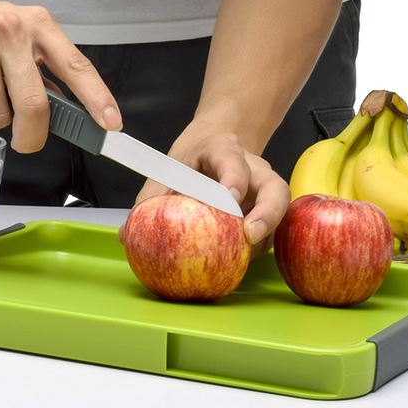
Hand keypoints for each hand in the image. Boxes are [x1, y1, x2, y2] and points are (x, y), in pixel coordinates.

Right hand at [0, 0, 121, 152]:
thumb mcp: (17, 36)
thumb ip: (42, 71)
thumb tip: (68, 112)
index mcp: (38, 26)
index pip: (77, 66)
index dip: (97, 98)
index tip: (112, 123)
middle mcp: (11, 31)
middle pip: (35, 106)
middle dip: (31, 136)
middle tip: (25, 141)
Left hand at [118, 132, 289, 262]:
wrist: (209, 157)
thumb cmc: (186, 168)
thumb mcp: (165, 176)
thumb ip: (147, 202)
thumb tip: (126, 234)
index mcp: (221, 149)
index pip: (231, 158)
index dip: (233, 177)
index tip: (229, 198)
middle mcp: (252, 166)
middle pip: (274, 185)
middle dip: (267, 211)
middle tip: (250, 234)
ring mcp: (266, 187)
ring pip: (281, 207)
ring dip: (267, 232)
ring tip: (249, 253)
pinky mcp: (270, 208)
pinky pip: (274, 226)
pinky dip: (262, 243)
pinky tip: (244, 258)